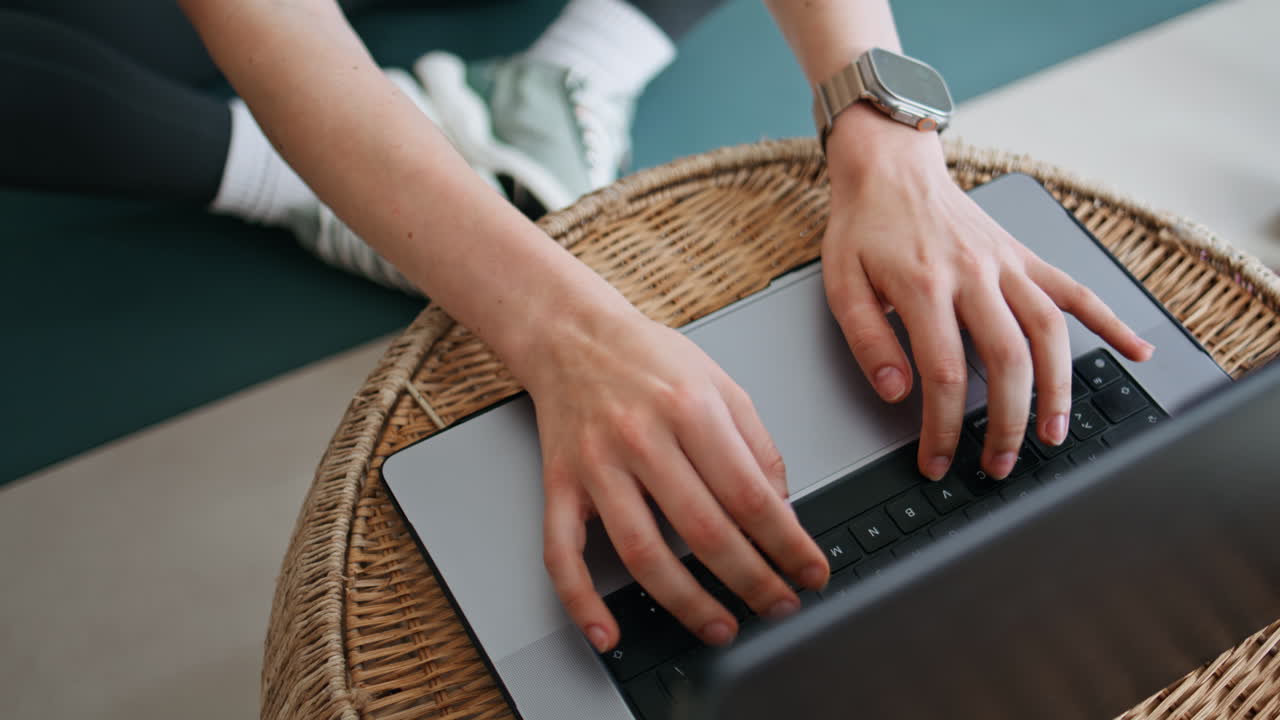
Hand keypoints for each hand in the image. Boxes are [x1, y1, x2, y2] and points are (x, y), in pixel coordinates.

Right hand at [523, 306, 828, 651]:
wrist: (572, 335)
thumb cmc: (649, 359)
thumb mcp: (721, 383)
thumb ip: (757, 446)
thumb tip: (783, 510)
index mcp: (690, 410)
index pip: (750, 495)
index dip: (787, 544)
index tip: (810, 572)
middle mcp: (641, 438)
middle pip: (704, 531)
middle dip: (752, 580)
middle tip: (779, 605)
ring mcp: (596, 465)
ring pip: (643, 552)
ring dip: (687, 603)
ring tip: (721, 627)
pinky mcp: (560, 485)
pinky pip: (562, 553)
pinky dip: (581, 601)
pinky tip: (608, 633)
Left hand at [821, 106, 1152, 480]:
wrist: (891, 168)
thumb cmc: (864, 227)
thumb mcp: (841, 282)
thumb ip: (866, 339)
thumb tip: (894, 390)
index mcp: (925, 285)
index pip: (944, 373)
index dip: (944, 427)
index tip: (939, 461)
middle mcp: (974, 274)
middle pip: (1007, 361)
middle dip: (1007, 423)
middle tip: (999, 465)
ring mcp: (1006, 264)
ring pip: (1049, 332)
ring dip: (1059, 389)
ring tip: (1054, 434)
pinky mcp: (1024, 256)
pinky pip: (1076, 289)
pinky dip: (1111, 321)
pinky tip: (1135, 351)